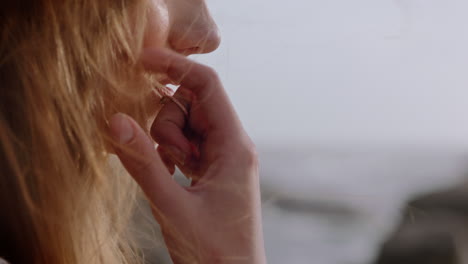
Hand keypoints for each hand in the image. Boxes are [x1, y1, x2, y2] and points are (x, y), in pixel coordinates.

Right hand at [108, 49, 266, 263]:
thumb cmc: (213, 252)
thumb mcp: (172, 206)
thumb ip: (142, 163)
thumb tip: (115, 120)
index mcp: (234, 146)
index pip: (207, 85)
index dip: (175, 67)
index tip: (142, 59)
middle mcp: (233, 145)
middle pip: (193, 103)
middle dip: (168, 120)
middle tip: (166, 158)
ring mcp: (224, 158)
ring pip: (187, 124)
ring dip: (168, 141)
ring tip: (171, 174)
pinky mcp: (213, 170)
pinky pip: (187, 144)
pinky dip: (171, 152)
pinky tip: (170, 174)